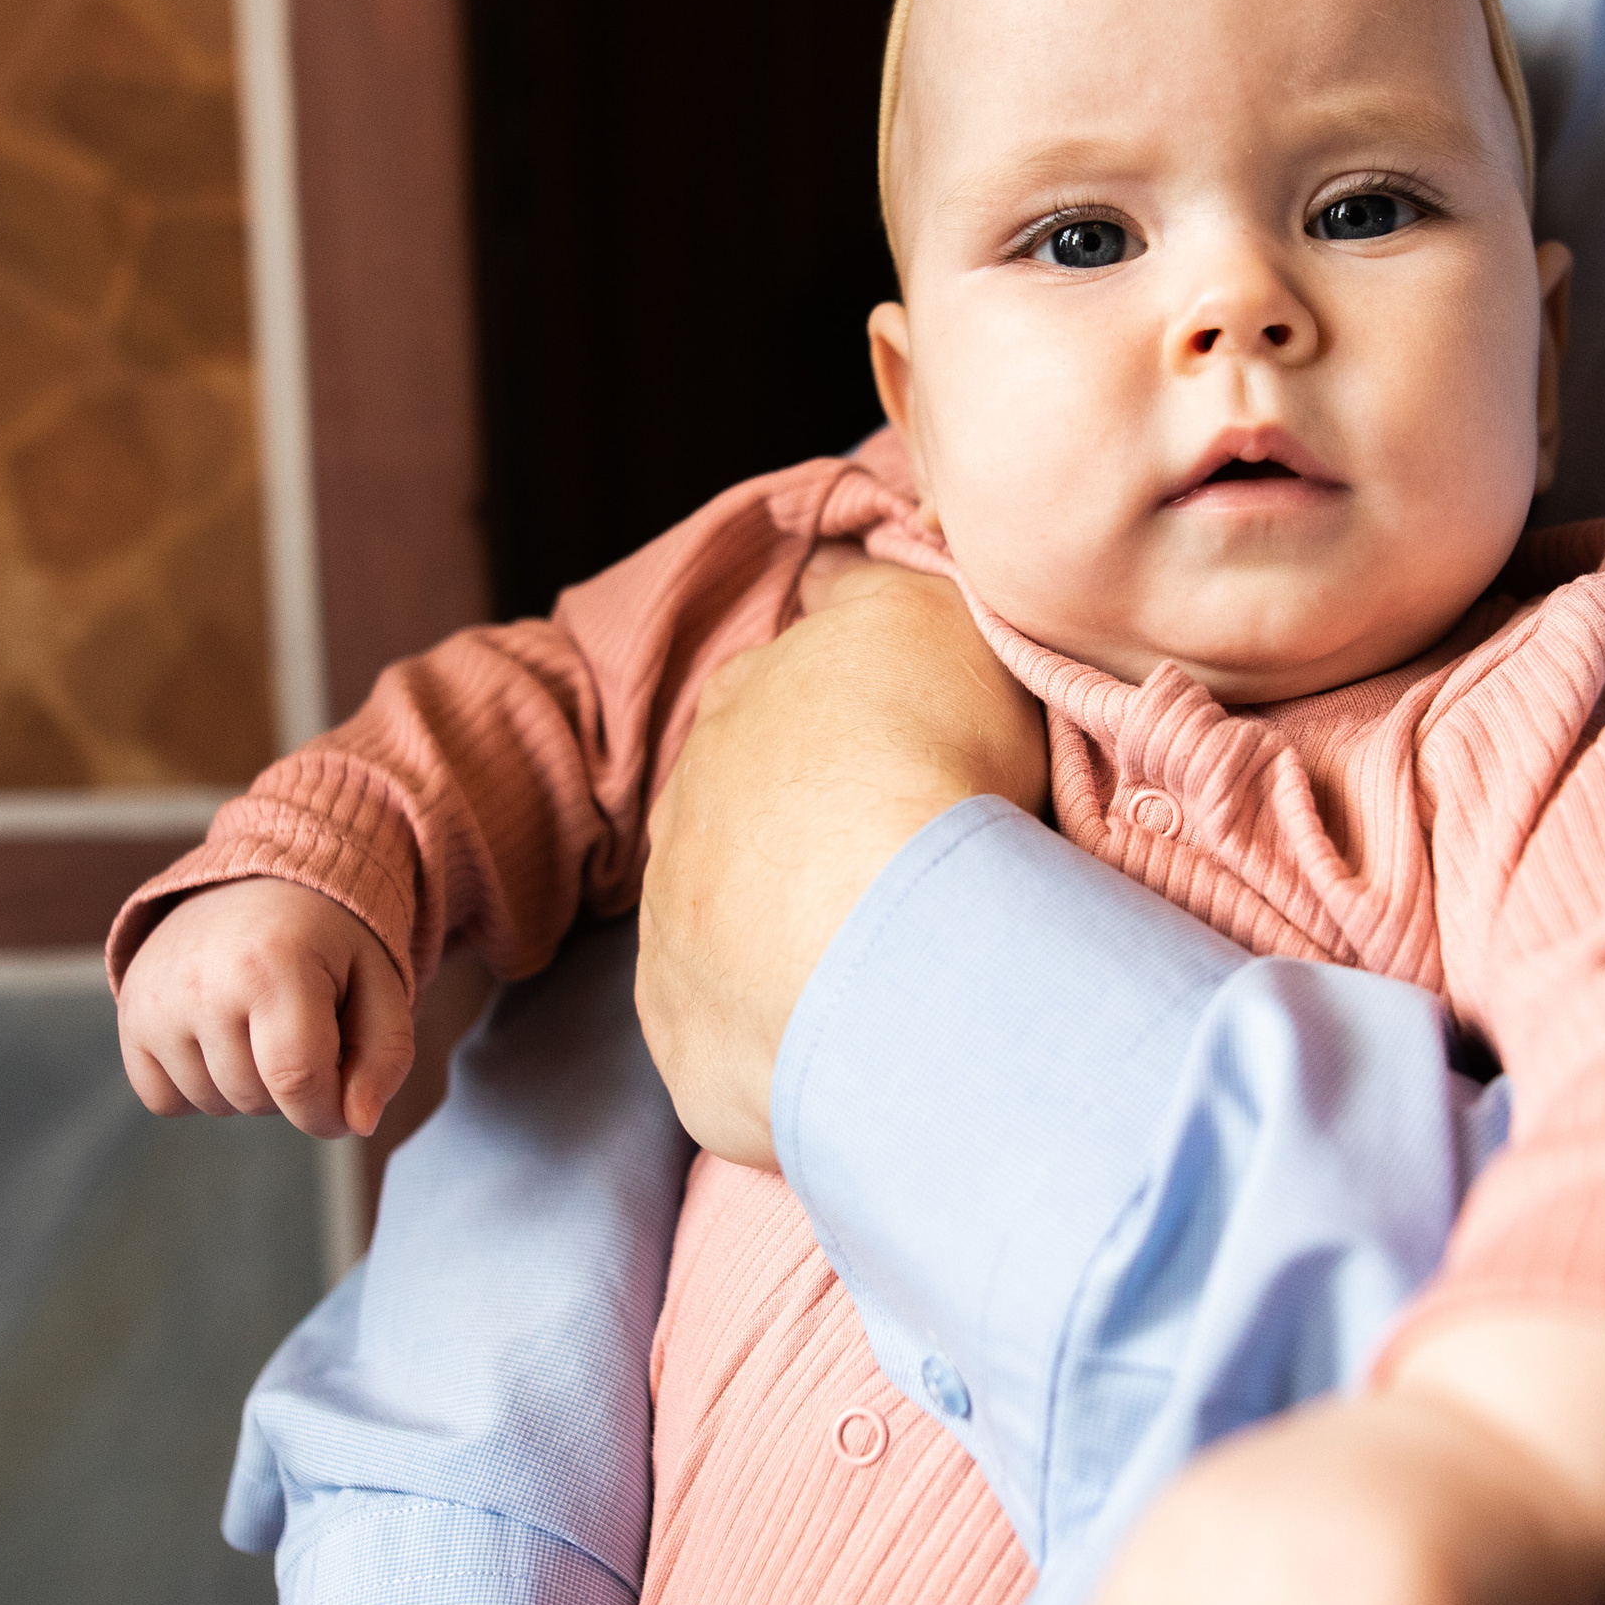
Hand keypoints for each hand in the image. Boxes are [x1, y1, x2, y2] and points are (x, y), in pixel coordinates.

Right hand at [116, 875, 412, 1140]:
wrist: (258, 884)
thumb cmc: (330, 940)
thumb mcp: (380, 982)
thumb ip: (384, 1056)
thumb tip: (357, 1123)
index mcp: (276, 965)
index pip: (297, 1080)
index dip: (327, 1112)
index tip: (345, 1106)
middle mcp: (204, 981)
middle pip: (255, 1098)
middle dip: (293, 1089)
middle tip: (305, 1032)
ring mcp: (156, 999)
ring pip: (213, 1104)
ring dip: (249, 1087)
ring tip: (263, 1026)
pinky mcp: (129, 1015)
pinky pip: (164, 1100)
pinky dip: (199, 1088)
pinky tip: (223, 1039)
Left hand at [637, 556, 1046, 1166]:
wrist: (889, 931)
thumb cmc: (928, 759)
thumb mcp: (925, 619)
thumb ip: (869, 588)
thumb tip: (825, 572)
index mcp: (747, 700)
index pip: (776, 688)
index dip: (838, 712)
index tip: (890, 740)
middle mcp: (690, 802)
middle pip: (750, 808)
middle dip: (808, 830)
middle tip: (904, 865)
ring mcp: (676, 920)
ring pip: (734, 917)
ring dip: (795, 933)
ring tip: (890, 960)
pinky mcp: (684, 1031)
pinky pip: (735, 1027)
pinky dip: (787, 1030)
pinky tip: (855, 1033)